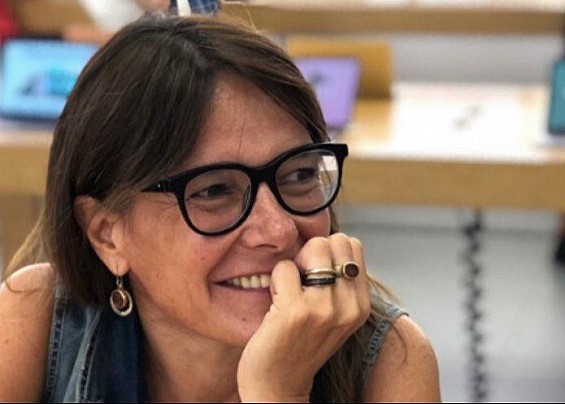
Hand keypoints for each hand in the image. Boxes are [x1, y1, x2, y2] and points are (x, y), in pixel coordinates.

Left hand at [237, 233, 371, 401]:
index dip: (327, 253)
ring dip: (294, 266)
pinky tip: (275, 305)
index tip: (315, 279)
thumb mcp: (334, 315)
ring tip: (289, 294)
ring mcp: (324, 309)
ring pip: (313, 247)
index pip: (352, 245)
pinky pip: (284, 267)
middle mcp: (349, 307)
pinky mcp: (295, 311)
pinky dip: (275, 280)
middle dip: (311, 254)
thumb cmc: (300, 343)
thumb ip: (339, 283)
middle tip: (300, 284)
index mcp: (361, 306)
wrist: (278, 388)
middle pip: (334, 240)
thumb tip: (327, 240)